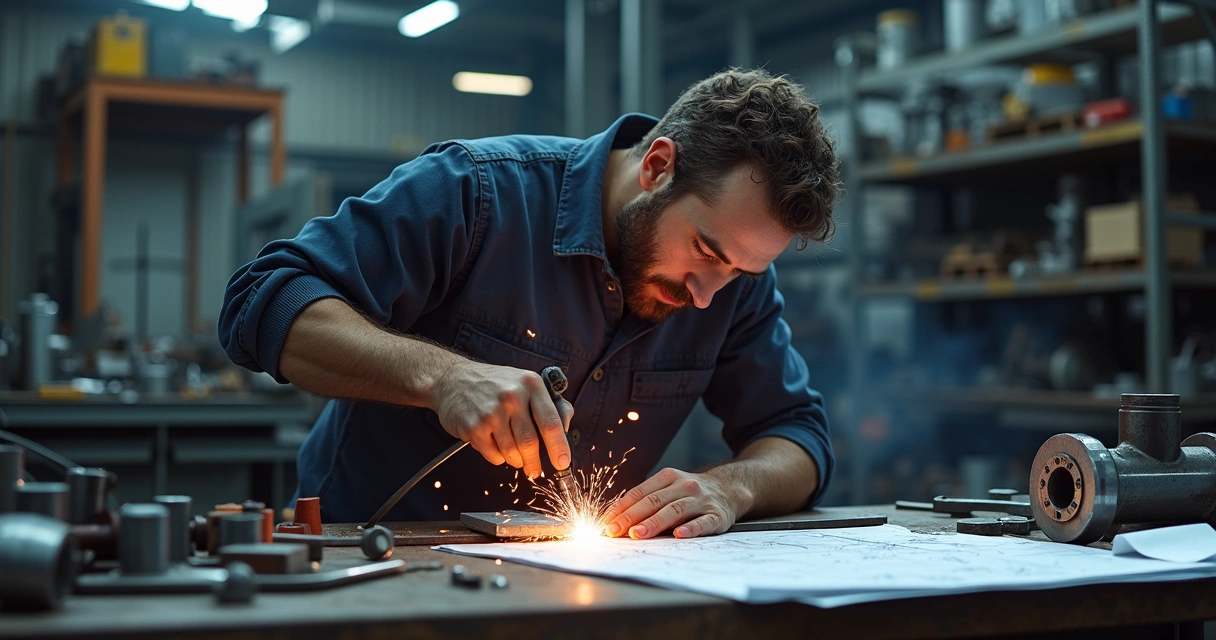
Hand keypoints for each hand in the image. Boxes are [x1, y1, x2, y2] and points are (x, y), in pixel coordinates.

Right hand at [430, 360, 573, 477]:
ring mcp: (491, 412)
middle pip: (530, 443)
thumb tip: (565, 427)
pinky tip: (494, 445)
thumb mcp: (525, 383)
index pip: (551, 422)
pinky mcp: (473, 427)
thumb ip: (550, 403)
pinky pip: (493, 455)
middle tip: (535, 470)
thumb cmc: (494, 384)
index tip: (563, 463)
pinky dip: (498, 457)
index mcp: (530, 384)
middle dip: (535, 462)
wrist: (453, 379)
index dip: (559, 447)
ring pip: (512, 452)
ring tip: (514, 455)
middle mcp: (511, 396)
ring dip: (516, 460)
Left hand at [602, 468, 748, 539]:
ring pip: (675, 510)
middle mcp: (685, 486)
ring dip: (654, 523)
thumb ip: (646, 501)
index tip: (606, 523)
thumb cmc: (689, 493)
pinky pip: (703, 522)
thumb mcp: (669, 488)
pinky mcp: (718, 515)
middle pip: (654, 501)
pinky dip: (691, 528)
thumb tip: (616, 521)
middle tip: (615, 531)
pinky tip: (679, 534)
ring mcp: (702, 500)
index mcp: (668, 477)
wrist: (729, 488)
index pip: (640, 493)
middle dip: (632, 517)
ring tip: (637, 534)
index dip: (622, 508)